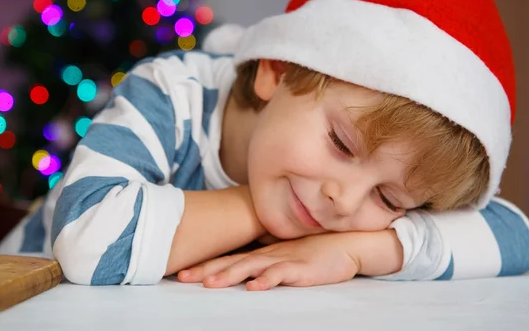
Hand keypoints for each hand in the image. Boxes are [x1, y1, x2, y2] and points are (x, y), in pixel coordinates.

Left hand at [177, 233, 360, 290]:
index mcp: (263, 253)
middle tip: (183, 277)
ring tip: (211, 283)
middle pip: (233, 262)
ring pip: (252, 267)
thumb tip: (245, 269)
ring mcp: (284, 259)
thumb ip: (266, 260)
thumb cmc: (315, 249)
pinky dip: (268, 280)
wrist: (345, 243)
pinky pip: (282, 274)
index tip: (182, 272)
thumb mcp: (285, 254)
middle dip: (207, 270)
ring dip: (231, 274)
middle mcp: (268, 254)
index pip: (230, 258)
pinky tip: (255, 287)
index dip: (206, 265)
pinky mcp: (301, 268)